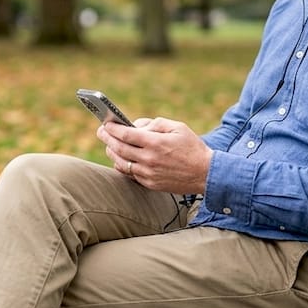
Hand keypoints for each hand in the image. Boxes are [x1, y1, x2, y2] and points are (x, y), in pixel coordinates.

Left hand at [97, 117, 211, 193]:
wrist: (206, 174)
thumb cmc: (192, 147)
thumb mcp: (177, 127)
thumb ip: (155, 123)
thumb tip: (136, 126)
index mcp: (155, 143)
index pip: (126, 134)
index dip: (113, 128)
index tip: (106, 123)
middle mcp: (149, 159)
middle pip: (119, 148)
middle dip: (107, 138)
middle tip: (101, 131)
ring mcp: (148, 174)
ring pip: (120, 163)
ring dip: (112, 152)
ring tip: (110, 145)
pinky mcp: (149, 184)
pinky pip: (129, 174)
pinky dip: (122, 165)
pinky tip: (121, 159)